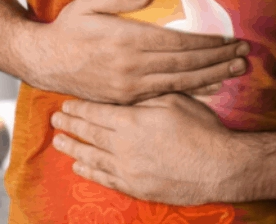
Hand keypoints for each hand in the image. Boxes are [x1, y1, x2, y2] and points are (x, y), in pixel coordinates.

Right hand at [25, 0, 249, 104]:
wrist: (43, 61)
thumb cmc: (67, 28)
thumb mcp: (86, 3)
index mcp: (126, 41)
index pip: (177, 42)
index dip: (207, 42)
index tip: (228, 38)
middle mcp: (132, 66)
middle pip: (185, 63)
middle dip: (218, 58)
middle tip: (244, 53)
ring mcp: (131, 86)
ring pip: (180, 82)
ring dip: (212, 76)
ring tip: (237, 70)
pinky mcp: (127, 99)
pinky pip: (167, 96)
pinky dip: (192, 92)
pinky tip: (211, 89)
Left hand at [50, 93, 247, 205]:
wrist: (220, 166)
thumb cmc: (201, 130)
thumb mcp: (174, 101)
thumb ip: (147, 96)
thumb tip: (130, 88)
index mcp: (132, 120)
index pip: (95, 112)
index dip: (79, 108)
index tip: (67, 104)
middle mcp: (123, 145)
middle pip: (89, 133)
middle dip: (70, 125)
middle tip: (56, 119)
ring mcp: (127, 169)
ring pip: (91, 156)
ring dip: (73, 148)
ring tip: (58, 141)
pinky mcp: (135, 187)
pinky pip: (104, 178)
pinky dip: (89, 171)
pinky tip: (79, 166)